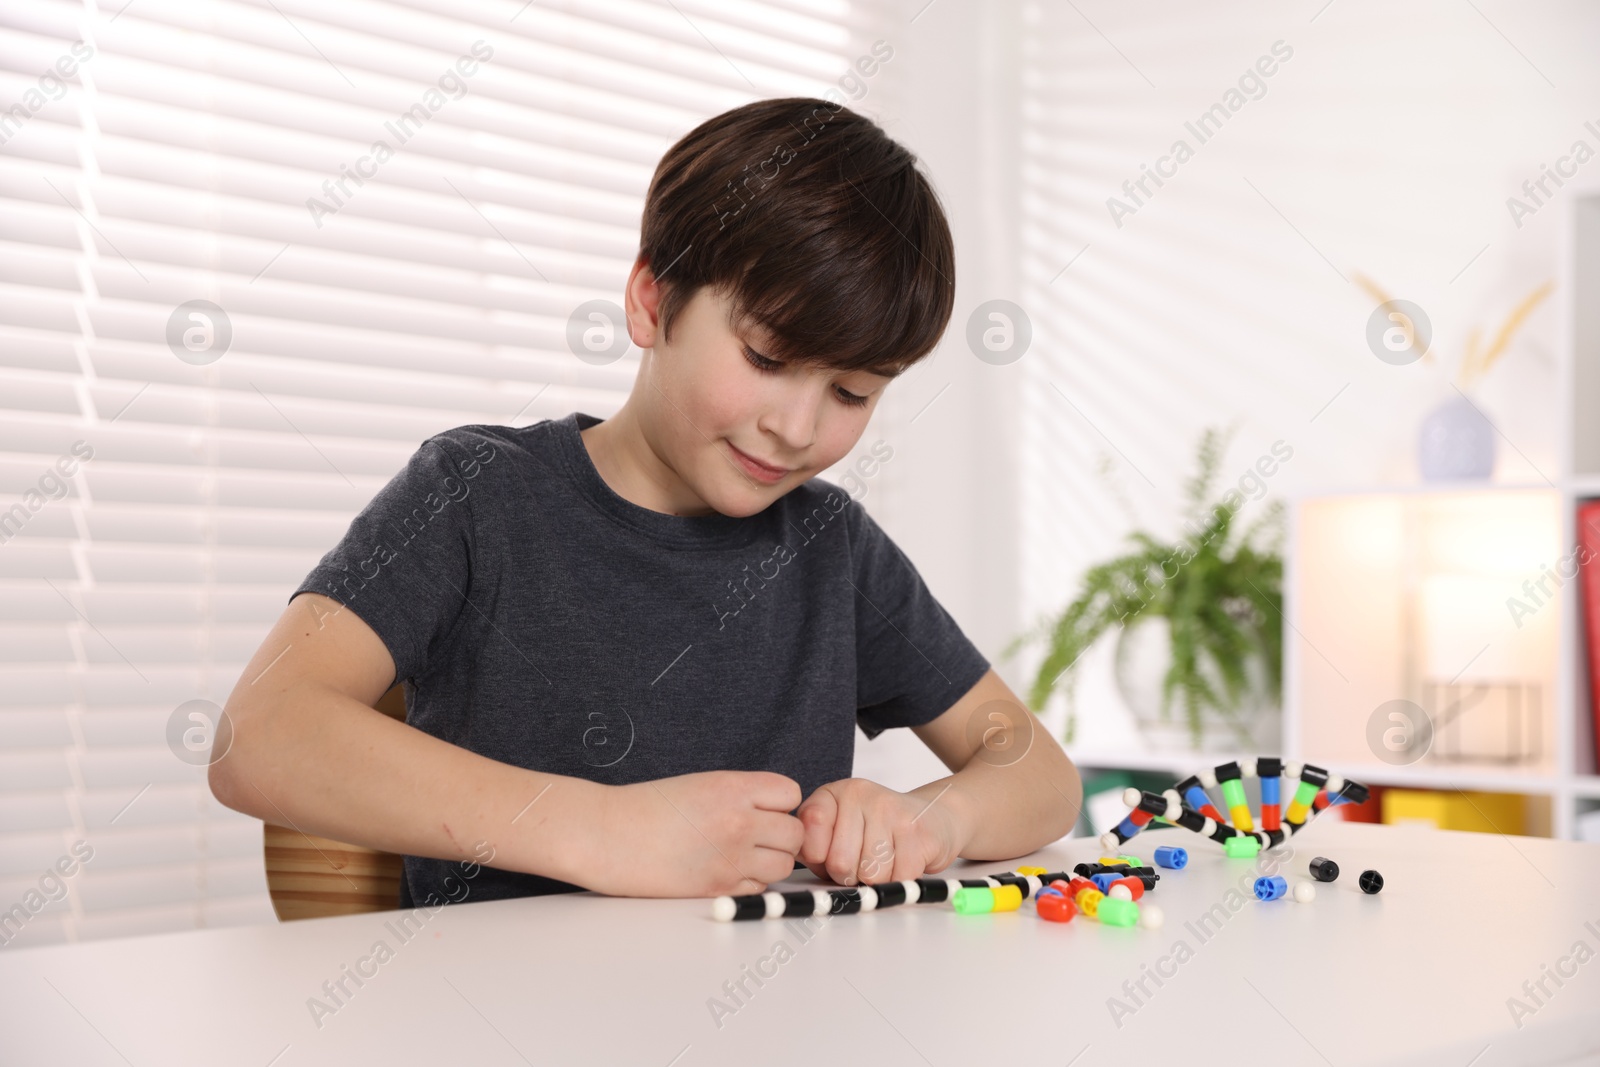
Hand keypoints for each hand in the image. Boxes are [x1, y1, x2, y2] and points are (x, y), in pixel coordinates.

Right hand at [590, 771, 802, 897]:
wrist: (605, 835)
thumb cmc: (644, 808)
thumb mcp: (700, 784)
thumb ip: (741, 796)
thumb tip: (774, 813)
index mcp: (733, 788)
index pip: (791, 794)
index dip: (779, 803)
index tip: (762, 809)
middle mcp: (739, 821)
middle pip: (795, 834)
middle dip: (780, 836)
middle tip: (755, 836)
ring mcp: (731, 858)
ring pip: (784, 865)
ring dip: (769, 862)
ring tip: (739, 855)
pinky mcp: (719, 888)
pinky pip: (759, 889)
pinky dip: (749, 883)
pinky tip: (723, 871)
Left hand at [796, 778, 968, 886]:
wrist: (935, 817)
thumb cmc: (880, 831)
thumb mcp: (839, 830)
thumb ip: (813, 845)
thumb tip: (798, 860)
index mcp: (835, 793)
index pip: (810, 835)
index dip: (819, 859)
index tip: (830, 856)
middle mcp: (861, 795)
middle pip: (840, 863)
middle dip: (852, 876)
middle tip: (864, 862)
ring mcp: (891, 810)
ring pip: (870, 875)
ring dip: (878, 881)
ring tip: (886, 860)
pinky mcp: (918, 832)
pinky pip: (898, 879)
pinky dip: (901, 881)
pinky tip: (904, 861)